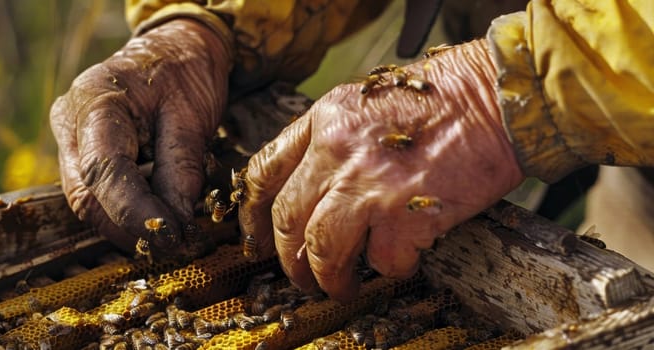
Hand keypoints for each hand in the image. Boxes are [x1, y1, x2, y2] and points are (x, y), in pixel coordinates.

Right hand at [50, 19, 230, 253]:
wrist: (173, 50)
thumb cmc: (184, 73)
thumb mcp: (193, 115)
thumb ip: (181, 169)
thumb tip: (176, 224)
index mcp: (94, 100)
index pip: (102, 170)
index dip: (134, 212)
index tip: (170, 237)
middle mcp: (69, 122)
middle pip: (85, 195)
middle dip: (129, 227)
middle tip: (175, 243)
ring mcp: (69, 139)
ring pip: (88, 202)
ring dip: (128, 225)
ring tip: (171, 231)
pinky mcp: (80, 154)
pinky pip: (96, 194)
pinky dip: (126, 212)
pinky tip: (157, 215)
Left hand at [239, 39, 524, 300]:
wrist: (496, 99)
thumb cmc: (441, 98)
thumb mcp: (366, 102)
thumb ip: (332, 140)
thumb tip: (312, 190)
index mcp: (323, 122)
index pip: (264, 173)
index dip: (253, 215)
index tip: (256, 238)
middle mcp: (336, 154)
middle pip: (288, 221)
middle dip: (290, 259)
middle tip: (302, 275)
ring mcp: (369, 187)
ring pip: (323, 251)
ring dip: (328, 278)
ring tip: (340, 286)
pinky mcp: (407, 216)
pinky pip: (383, 261)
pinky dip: (391, 268)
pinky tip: (403, 257)